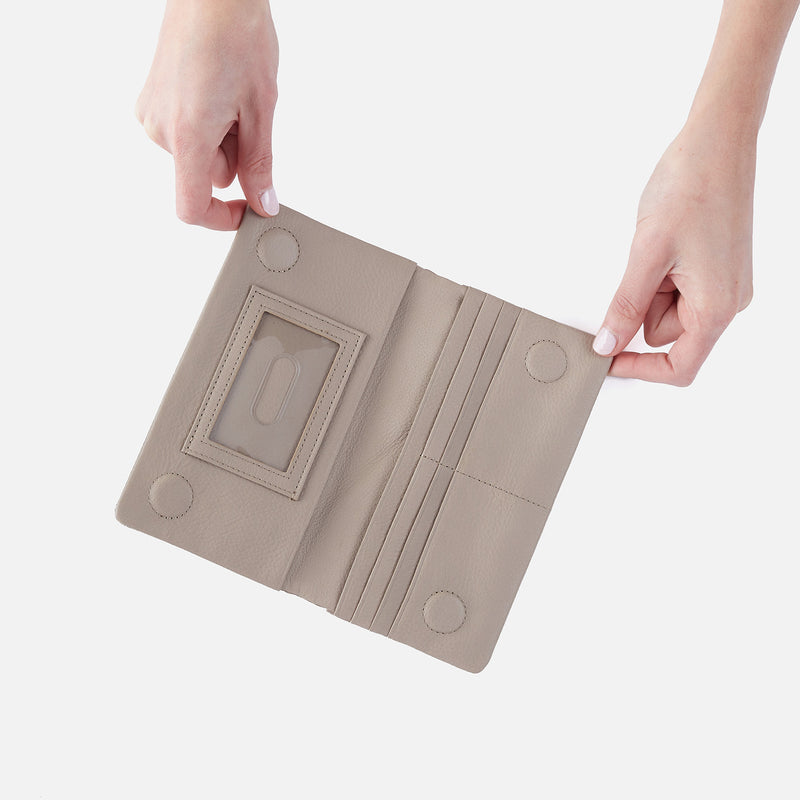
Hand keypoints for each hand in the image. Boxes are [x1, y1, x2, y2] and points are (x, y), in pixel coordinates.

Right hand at [135, 0, 278, 229]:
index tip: (246, 212)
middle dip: (233, 158)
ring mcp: (150, 114)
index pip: (191, 207)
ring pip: (197, 154)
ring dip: (221, 139)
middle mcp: (160, 129)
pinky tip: (215, 91)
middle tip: (248, 118)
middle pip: (205, 175)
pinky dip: (205, 124)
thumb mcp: (261, 110)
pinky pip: (184, 133)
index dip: (222, 220)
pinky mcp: (149, 101)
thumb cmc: (238, 37)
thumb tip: (264, 204)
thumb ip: (260, 166)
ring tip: (232, 96)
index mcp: (186, 135)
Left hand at [593, 119, 755, 385]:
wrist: (717, 142)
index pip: (680, 367)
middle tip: (645, 262)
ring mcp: (723, 285)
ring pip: (666, 310)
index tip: (608, 361)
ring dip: (651, 286)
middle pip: (665, 335)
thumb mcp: (647, 254)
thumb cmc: (693, 187)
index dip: (640, 370)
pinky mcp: (715, 270)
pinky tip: (666, 243)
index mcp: (717, 307)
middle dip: (643, 305)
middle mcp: (727, 302)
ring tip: (659, 245)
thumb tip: (609, 343)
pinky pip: (676, 289)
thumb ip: (626, 306)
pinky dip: (661, 274)